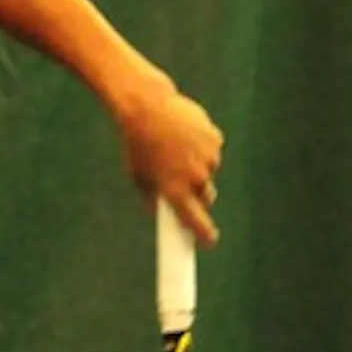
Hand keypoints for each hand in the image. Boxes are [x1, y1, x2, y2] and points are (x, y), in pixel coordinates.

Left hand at [117, 85, 224, 246]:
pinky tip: (186, 134)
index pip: (196, 221)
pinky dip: (203, 145)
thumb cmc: (137, 145)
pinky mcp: (215, 140)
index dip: (204, 233)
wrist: (147, 110)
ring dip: (198, 165)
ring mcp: (207, 158)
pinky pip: (212, 149)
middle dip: (199, 194)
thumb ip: (149, 198)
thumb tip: (158, 213)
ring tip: (177, 148)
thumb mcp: (137, 175)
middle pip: (207, 196)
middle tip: (186, 183)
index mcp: (174, 190)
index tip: (209, 241)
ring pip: (208, 170)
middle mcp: (195, 177)